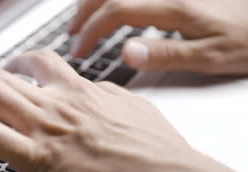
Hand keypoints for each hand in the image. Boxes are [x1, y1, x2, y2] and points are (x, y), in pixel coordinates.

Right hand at [69, 0, 247, 74]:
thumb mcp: (209, 57)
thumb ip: (165, 54)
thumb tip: (126, 53)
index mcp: (173, 7)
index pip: (116, 12)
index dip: (91, 30)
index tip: (79, 50)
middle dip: (85, 13)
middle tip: (72, 35)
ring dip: (96, 1)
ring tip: (84, 20)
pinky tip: (114, 8)